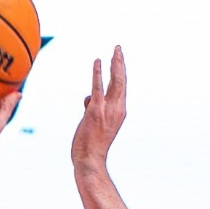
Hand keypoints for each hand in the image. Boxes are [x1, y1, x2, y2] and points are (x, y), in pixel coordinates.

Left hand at [72, 46, 126, 175]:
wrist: (90, 160)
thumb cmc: (90, 145)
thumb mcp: (93, 123)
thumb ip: (92, 108)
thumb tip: (87, 98)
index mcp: (119, 111)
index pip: (121, 88)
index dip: (120, 72)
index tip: (119, 58)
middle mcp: (117, 109)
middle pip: (122, 81)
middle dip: (120, 63)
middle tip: (118, 48)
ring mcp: (108, 110)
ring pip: (115, 82)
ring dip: (115, 64)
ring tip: (115, 50)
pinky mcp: (96, 111)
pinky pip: (97, 88)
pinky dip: (97, 74)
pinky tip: (97, 61)